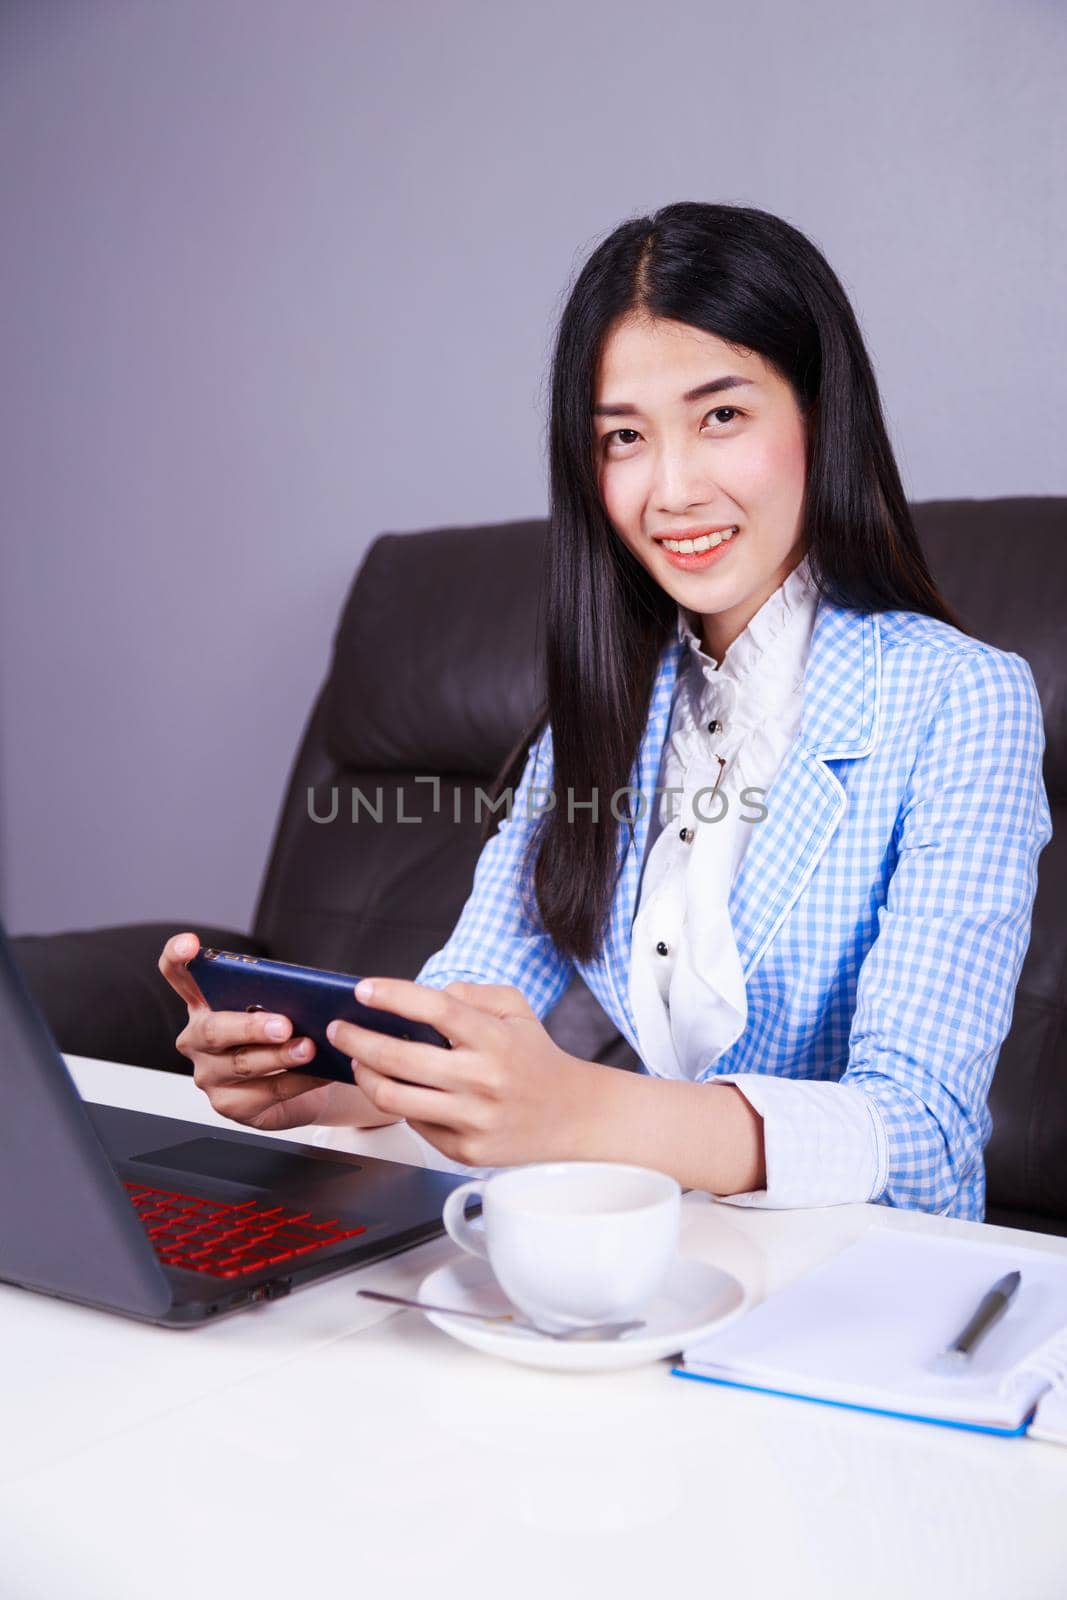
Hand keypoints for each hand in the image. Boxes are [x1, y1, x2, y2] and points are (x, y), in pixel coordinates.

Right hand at [157, 932, 396, 1132]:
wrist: (301, 1088)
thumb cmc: (284, 1038)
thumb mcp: (278, 1010)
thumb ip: (278, 998)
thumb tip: (305, 992)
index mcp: (204, 1004)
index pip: (177, 975)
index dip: (177, 957)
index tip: (191, 944)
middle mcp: (197, 1038)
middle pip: (213, 1029)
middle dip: (250, 1027)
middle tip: (283, 1024)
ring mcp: (208, 1073)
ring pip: (242, 1064)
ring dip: (279, 1056)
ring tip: (308, 1048)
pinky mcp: (227, 1104)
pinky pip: (265, 1092)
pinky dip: (296, 1081)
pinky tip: (318, 1072)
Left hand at [326, 977, 606, 1167]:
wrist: (573, 1117)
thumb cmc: (537, 1058)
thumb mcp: (518, 1010)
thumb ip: (473, 993)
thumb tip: (428, 996)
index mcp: (495, 1040)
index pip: (436, 1009)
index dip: (394, 996)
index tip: (363, 989)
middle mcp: (482, 1080)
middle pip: (400, 1058)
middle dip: (357, 1039)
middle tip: (338, 1028)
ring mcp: (472, 1120)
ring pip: (395, 1099)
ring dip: (365, 1076)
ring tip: (357, 1060)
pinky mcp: (465, 1151)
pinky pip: (414, 1124)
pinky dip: (399, 1103)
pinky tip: (395, 1088)